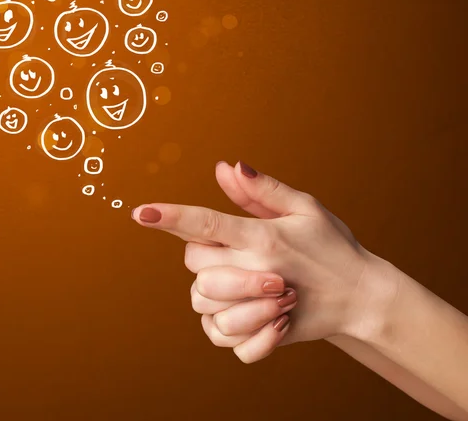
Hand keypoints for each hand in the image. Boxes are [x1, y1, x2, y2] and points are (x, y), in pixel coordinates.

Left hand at [133, 161, 377, 349]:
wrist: (362, 298)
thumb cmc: (332, 246)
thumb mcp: (304, 208)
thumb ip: (260, 189)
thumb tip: (225, 166)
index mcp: (264, 237)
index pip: (207, 222)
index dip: (170, 216)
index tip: (139, 212)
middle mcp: (257, 270)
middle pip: (194, 261)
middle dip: (200, 252)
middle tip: (230, 249)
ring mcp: (259, 306)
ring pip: (200, 299)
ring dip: (211, 289)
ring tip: (242, 282)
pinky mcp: (263, 335)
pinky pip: (219, 335)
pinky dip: (223, 325)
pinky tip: (244, 310)